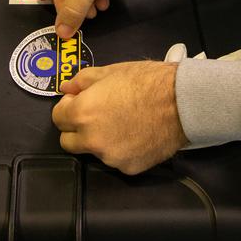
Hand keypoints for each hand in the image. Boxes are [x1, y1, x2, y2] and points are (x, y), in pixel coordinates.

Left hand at [52, 61, 186, 174]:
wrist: (182, 102)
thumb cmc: (148, 82)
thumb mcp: (111, 71)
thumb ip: (82, 81)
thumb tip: (66, 88)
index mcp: (82, 113)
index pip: (57, 118)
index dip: (68, 108)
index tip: (79, 102)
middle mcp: (91, 140)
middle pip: (68, 142)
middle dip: (77, 129)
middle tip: (97, 115)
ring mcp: (110, 157)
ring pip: (94, 151)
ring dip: (101, 139)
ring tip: (123, 123)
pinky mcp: (128, 168)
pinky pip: (116, 159)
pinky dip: (122, 150)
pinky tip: (136, 134)